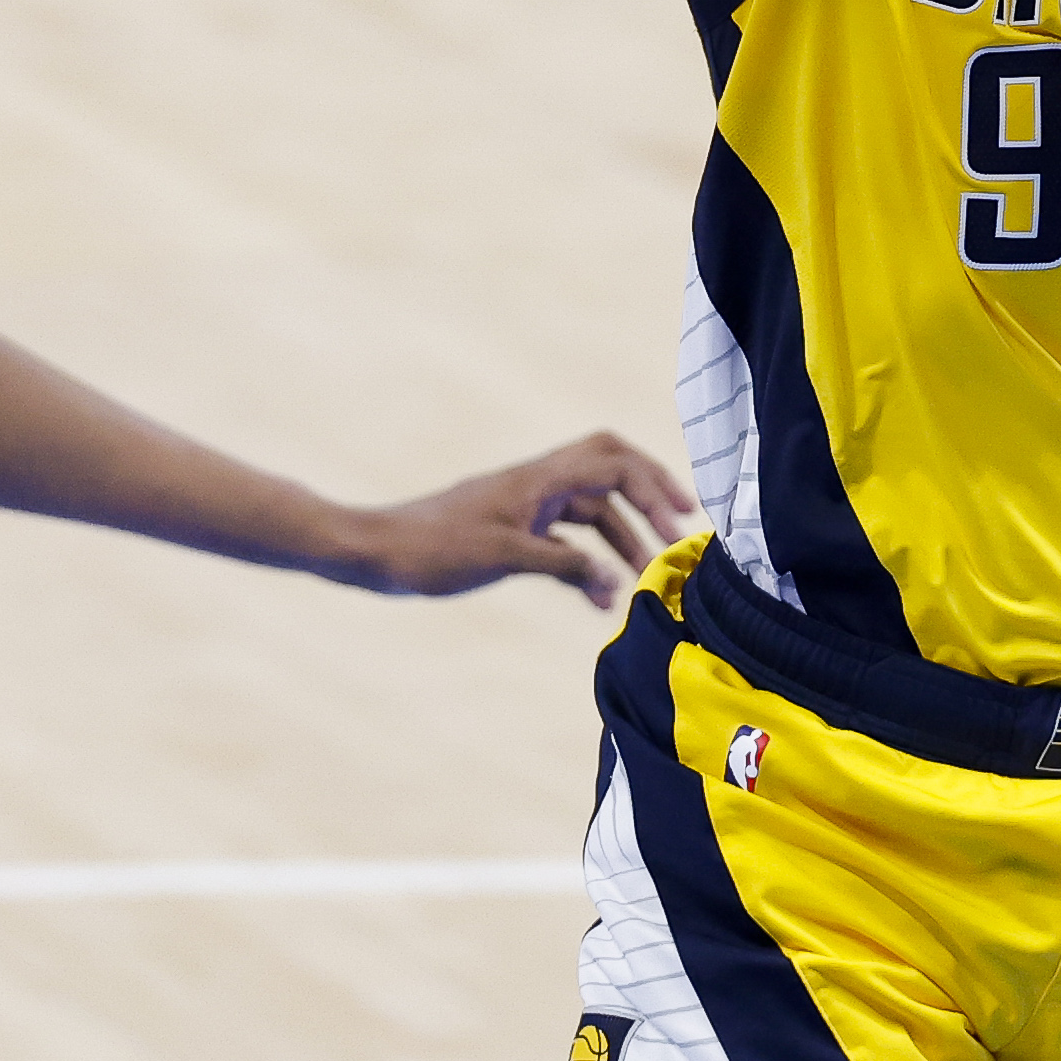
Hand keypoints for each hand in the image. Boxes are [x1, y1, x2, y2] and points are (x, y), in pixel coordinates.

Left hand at [342, 432, 691, 608]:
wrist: (380, 555)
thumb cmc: (433, 549)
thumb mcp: (503, 557)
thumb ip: (563, 566)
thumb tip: (615, 581)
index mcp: (537, 479)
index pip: (611, 463)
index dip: (653, 485)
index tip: (680, 520)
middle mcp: (536, 485)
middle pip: (608, 473)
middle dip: (646, 497)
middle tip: (676, 531)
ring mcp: (524, 507)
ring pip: (589, 512)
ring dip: (620, 540)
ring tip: (642, 579)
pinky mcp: (512, 532)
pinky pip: (564, 539)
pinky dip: (585, 562)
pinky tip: (595, 598)